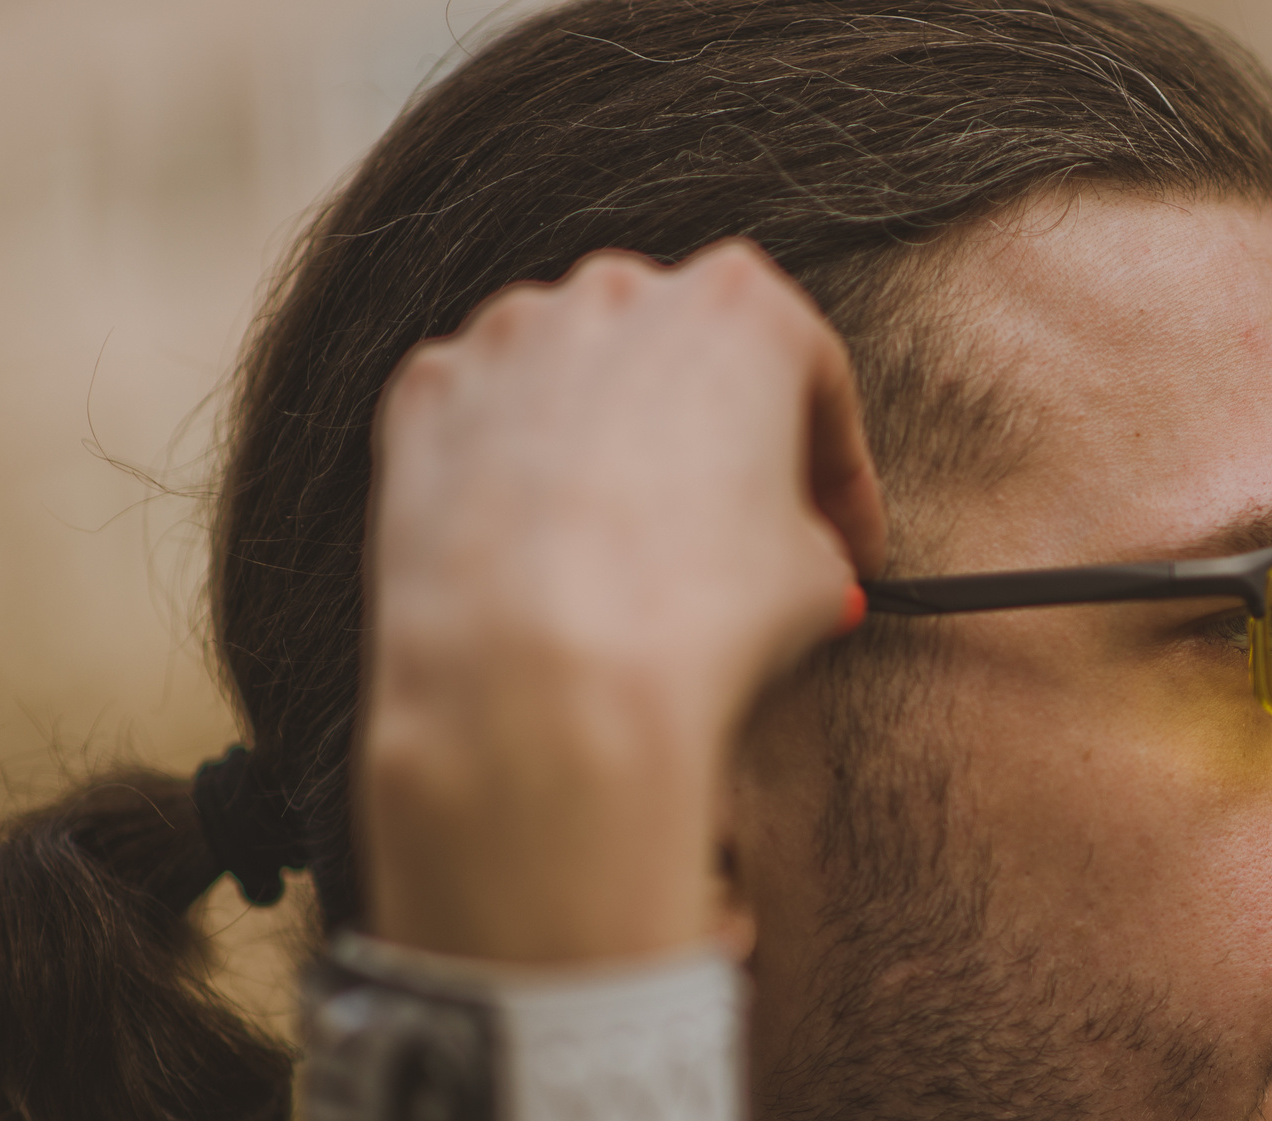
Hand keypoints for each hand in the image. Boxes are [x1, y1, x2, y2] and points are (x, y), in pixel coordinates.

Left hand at [360, 241, 883, 962]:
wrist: (540, 677)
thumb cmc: (698, 610)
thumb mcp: (818, 575)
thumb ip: (812, 531)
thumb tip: (796, 551)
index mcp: (739, 305)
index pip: (812, 373)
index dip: (839, 470)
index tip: (845, 539)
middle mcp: (617, 293)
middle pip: (689, 355)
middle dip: (721, 439)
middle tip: (747, 534)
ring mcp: (509, 335)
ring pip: (582, 376)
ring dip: (615, 446)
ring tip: (637, 551)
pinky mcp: (427, 395)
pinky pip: (493, 418)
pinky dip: (522, 469)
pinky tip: (549, 552)